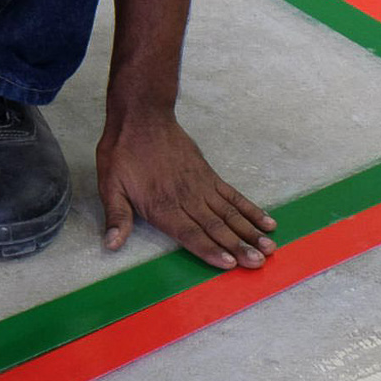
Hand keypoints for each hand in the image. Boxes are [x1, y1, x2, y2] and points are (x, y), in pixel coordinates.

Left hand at [97, 111, 275, 269]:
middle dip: (239, 246)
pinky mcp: (209, 175)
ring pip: (230, 213)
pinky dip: (250, 209)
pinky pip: (233, 195)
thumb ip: (116, 217)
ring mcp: (202, 186)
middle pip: (217, 227)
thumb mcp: (110, 185)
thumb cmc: (123, 153)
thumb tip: (111, 245)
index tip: (231, 263)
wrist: (143, 117)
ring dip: (250, 231)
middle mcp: (186, 198)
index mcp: (162, 206)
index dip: (210, 250)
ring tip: (270, 246)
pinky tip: (265, 221)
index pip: (190, 233)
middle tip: (259, 262)